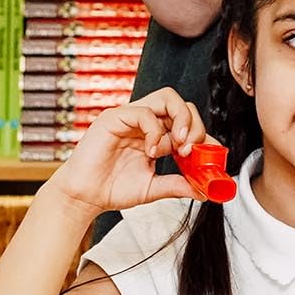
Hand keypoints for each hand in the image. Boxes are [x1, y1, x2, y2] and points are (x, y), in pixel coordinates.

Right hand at [50, 89, 210, 219]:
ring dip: (181, 119)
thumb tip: (204, 191)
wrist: (85, 196)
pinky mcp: (115, 117)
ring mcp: (130, 117)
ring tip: (179, 145)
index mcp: (154, 136)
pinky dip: (155, 131)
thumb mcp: (154, 188)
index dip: (203, 136)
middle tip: (191, 150)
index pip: (187, 123)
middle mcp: (144, 123)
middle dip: (195, 125)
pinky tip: (151, 151)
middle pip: (181, 104)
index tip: (209, 158)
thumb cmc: (112, 189)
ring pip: (167, 98)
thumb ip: (177, 185)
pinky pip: (145, 112)